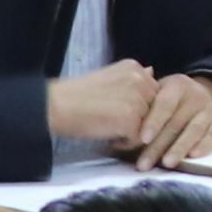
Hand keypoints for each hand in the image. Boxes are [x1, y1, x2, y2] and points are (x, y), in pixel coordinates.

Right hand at [46, 59, 160, 151]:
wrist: (56, 105)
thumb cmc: (77, 95)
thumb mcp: (108, 77)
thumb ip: (132, 79)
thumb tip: (152, 71)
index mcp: (134, 68)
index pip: (153, 93)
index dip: (137, 108)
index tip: (115, 111)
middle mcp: (139, 79)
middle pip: (155, 110)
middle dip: (139, 121)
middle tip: (112, 122)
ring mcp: (137, 99)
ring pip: (149, 126)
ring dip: (132, 133)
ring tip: (109, 129)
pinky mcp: (131, 118)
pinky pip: (137, 139)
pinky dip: (124, 143)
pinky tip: (107, 136)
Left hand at [130, 73, 211, 167]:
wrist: (200, 94)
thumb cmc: (169, 98)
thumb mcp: (158, 92)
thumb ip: (142, 105)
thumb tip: (118, 130)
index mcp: (177, 84)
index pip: (164, 104)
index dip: (153, 122)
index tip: (142, 139)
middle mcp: (196, 95)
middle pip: (176, 122)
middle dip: (159, 145)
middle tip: (144, 164)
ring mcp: (209, 109)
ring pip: (194, 130)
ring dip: (179, 148)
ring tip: (166, 164)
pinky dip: (204, 146)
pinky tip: (192, 157)